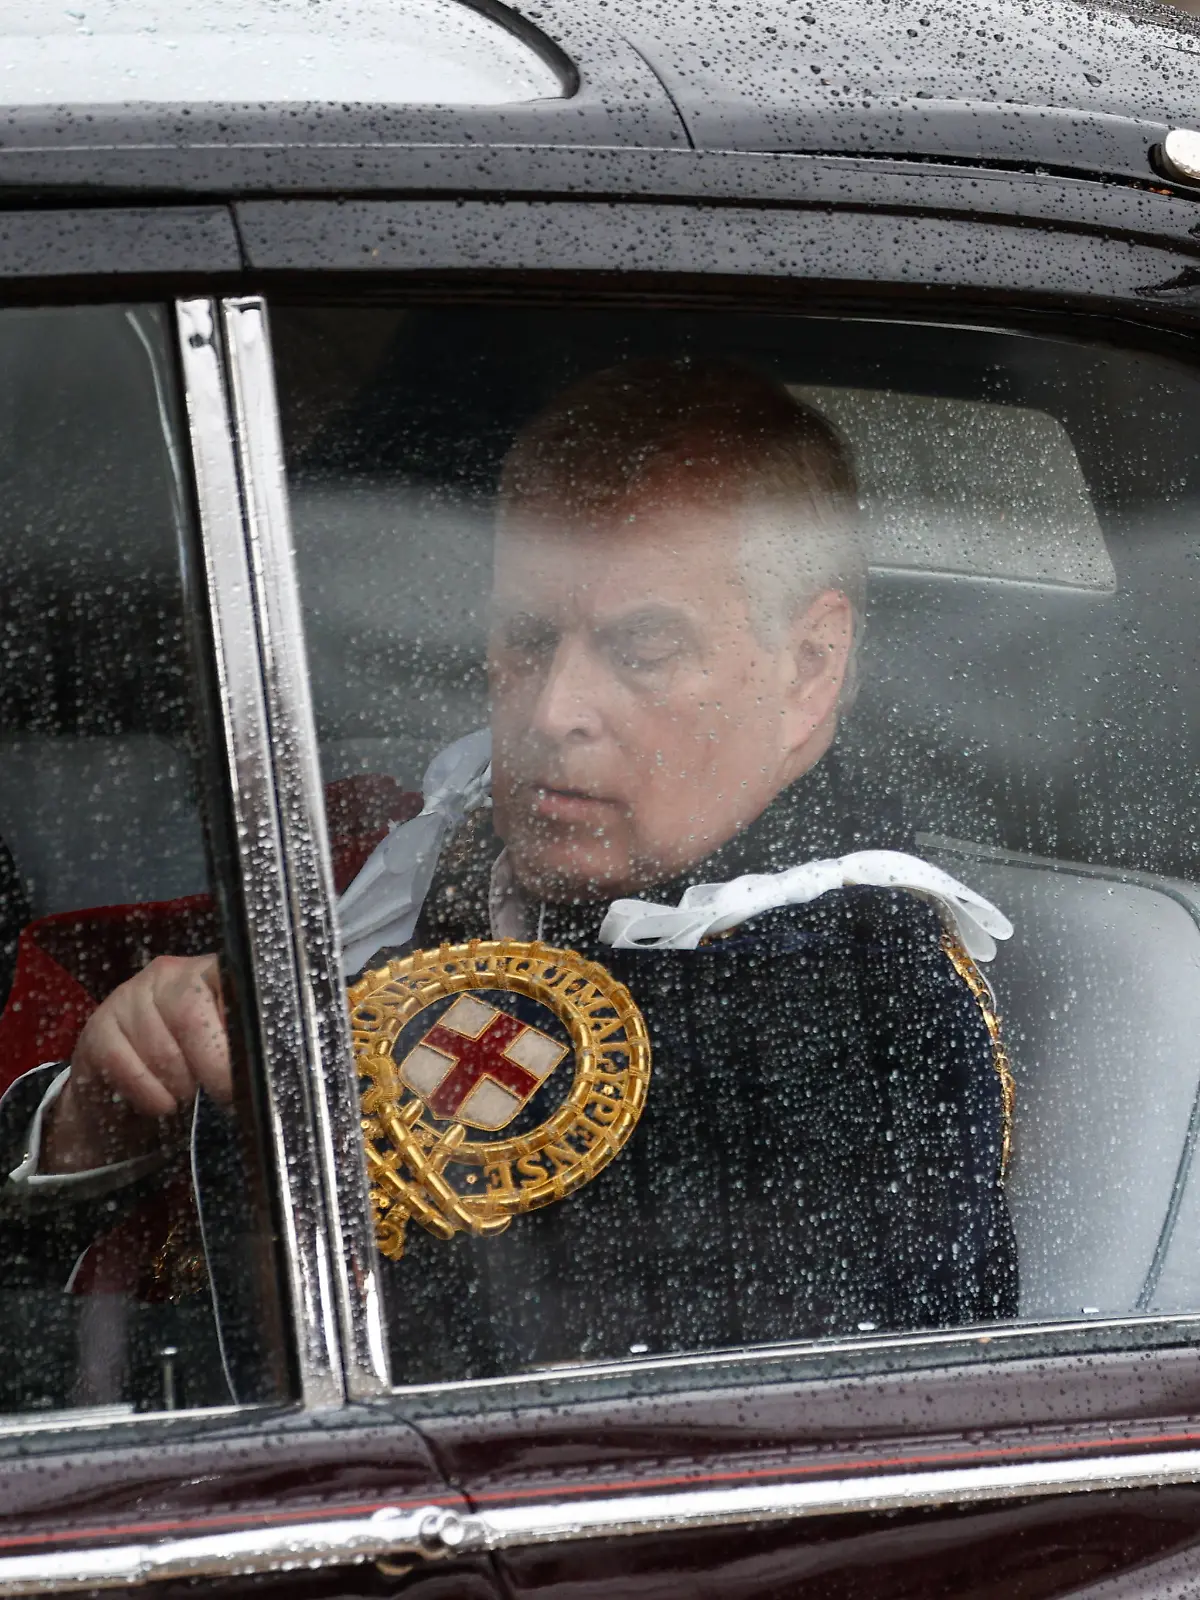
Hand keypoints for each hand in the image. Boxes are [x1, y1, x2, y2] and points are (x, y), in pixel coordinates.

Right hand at [43, 955, 231, 1174]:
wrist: (124, 1098)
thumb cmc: (190, 1070)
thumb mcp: (224, 1052)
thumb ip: (244, 1044)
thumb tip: (266, 1065)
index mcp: (209, 972)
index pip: (232, 981)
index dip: (241, 1030)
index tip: (249, 1069)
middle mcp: (168, 974)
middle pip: (193, 1016)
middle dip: (212, 1067)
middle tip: (222, 1094)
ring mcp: (128, 996)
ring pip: (161, 1049)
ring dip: (179, 1086)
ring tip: (186, 1094)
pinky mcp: (98, 1028)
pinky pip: (126, 1066)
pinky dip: (149, 1094)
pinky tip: (160, 1102)